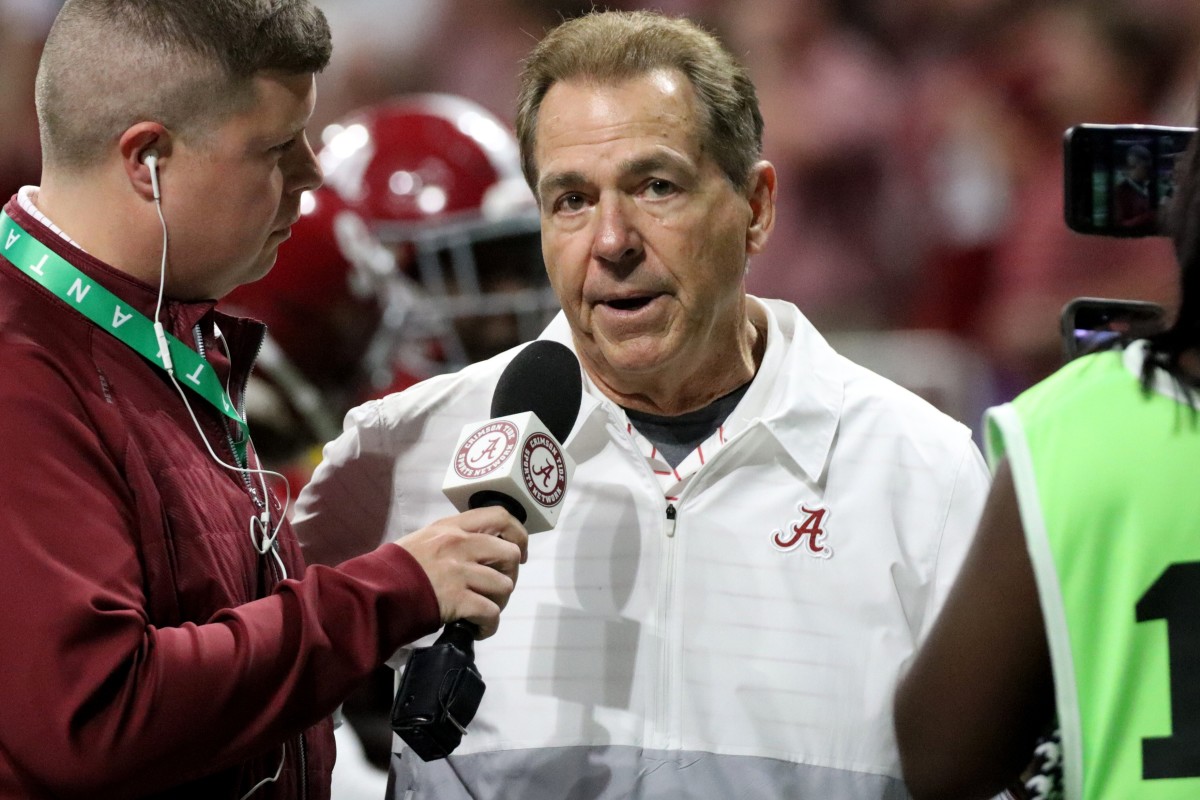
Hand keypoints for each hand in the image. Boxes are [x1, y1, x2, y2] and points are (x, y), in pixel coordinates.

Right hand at [393, 506, 527, 638]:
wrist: (373, 593)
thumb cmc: (392, 569)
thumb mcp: (422, 540)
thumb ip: (448, 540)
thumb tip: (475, 550)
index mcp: (451, 527)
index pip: (499, 516)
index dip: (518, 534)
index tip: (519, 551)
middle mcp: (460, 544)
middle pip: (509, 554)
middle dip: (510, 574)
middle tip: (497, 588)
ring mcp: (460, 572)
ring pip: (504, 586)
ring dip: (499, 603)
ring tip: (484, 612)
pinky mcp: (458, 600)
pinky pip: (491, 613)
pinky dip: (489, 625)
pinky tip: (478, 629)